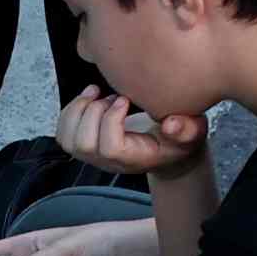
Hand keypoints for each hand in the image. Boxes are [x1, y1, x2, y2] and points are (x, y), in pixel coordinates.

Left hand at [55, 80, 209, 181]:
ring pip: (69, 140)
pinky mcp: (85, 145)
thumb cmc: (178, 139)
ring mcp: (95, 156)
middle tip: (111, 96)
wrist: (167, 150)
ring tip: (96, 93)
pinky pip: (63, 134)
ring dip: (78, 110)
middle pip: (84, 145)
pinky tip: (88, 97)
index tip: (124, 99)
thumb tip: (170, 124)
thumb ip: (186, 129)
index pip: (110, 148)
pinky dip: (69, 111)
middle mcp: (110, 162)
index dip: (111, 121)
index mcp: (135, 158)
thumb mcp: (192, 133)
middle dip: (92, 112)